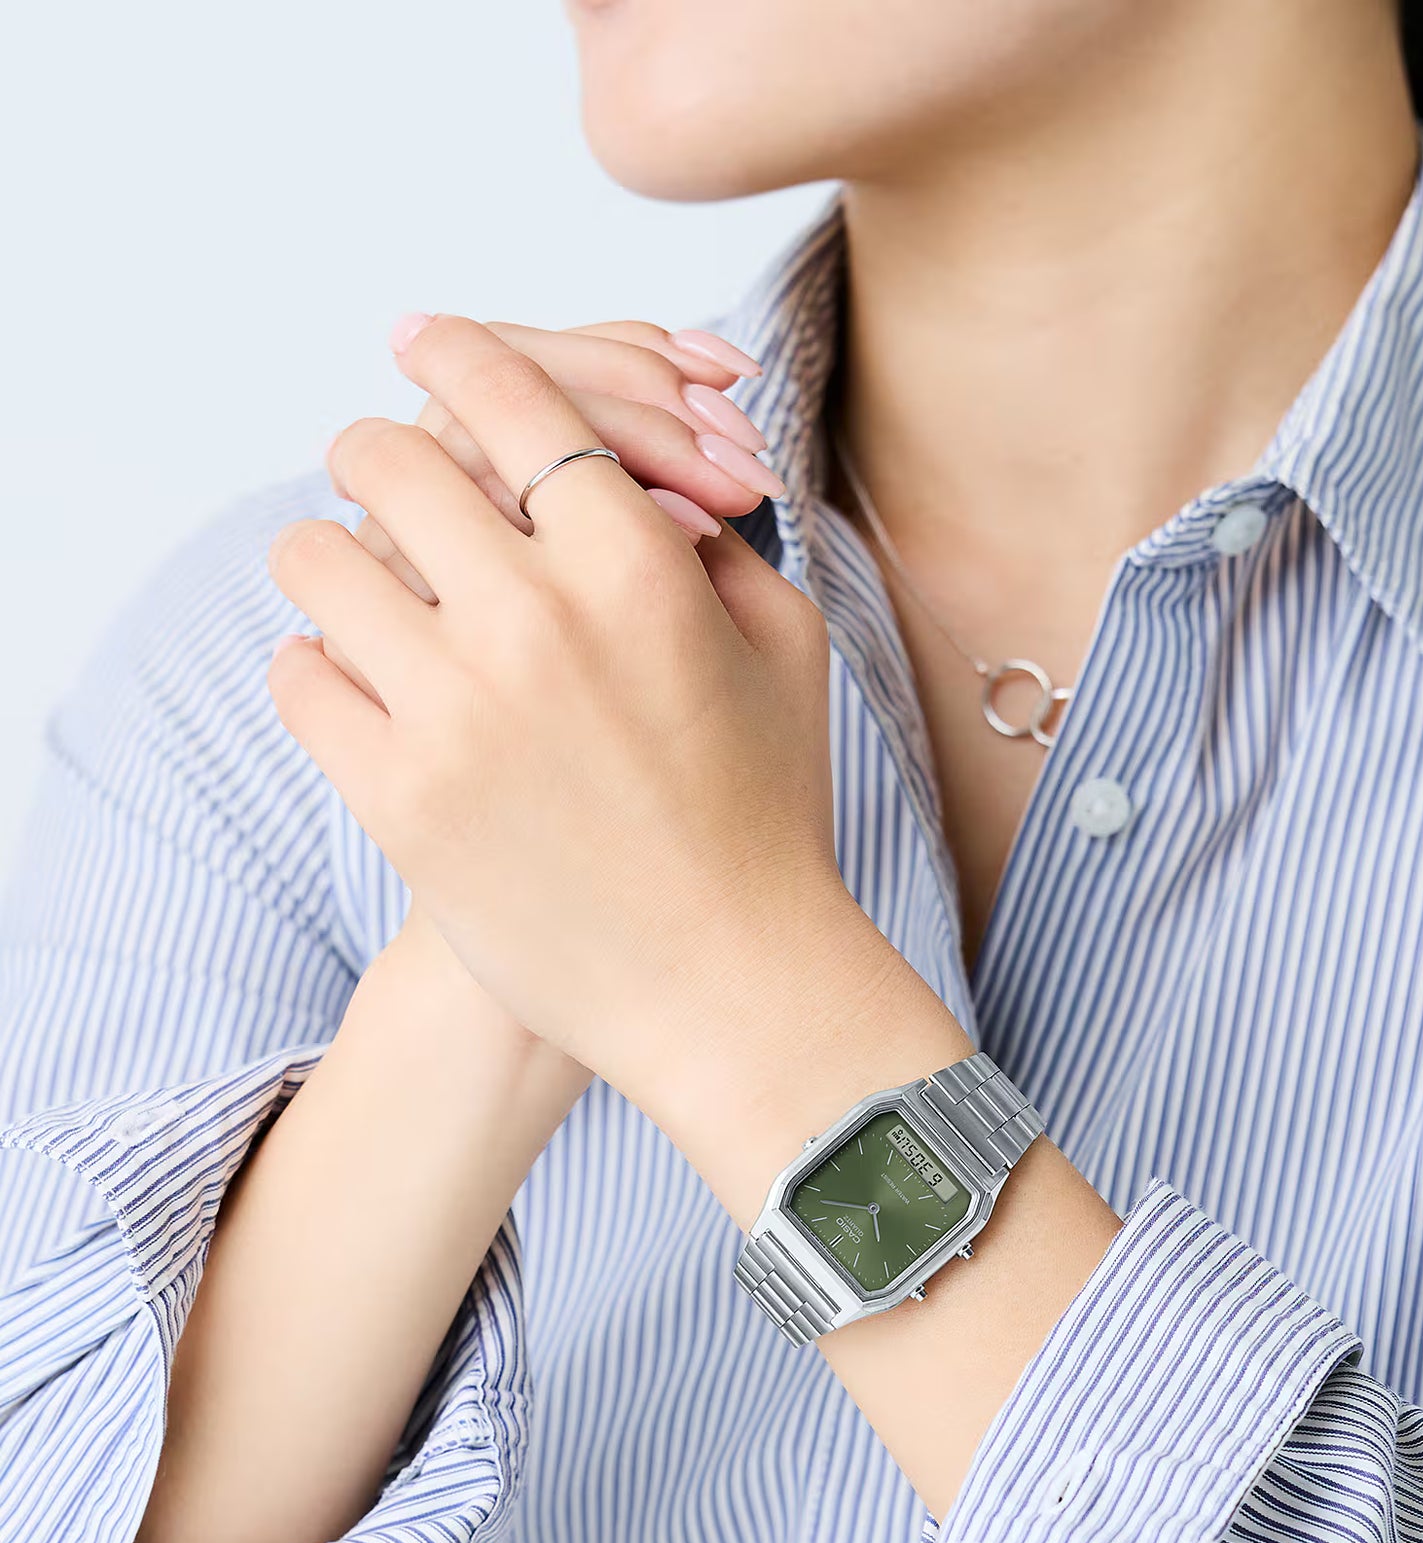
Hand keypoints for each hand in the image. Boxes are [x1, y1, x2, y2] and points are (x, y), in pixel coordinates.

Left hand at [263, 313, 933, 1185]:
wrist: (733, 986)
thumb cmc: (770, 819)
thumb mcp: (786, 655)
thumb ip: (713, 545)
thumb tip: (632, 482)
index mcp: (640, 568)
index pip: (513, 400)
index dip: (457, 351)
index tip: (421, 338)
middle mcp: (538, 623)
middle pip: (386, 454)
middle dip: (386, 454)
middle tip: (393, 485)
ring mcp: (455, 713)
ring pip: (316, 557)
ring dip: (342, 560)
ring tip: (375, 596)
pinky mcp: (399, 800)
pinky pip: (299, 677)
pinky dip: (327, 670)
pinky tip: (375, 693)